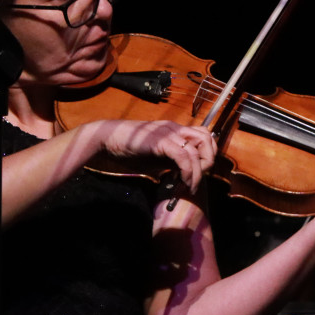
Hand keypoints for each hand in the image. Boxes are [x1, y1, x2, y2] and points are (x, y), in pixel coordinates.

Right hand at [97, 120, 215, 192]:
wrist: (107, 139)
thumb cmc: (128, 148)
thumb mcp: (155, 156)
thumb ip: (170, 161)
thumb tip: (183, 175)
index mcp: (174, 129)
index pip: (204, 135)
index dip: (207, 153)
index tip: (199, 172)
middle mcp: (174, 128)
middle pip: (207, 138)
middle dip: (208, 161)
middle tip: (197, 178)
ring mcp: (168, 132)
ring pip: (197, 148)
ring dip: (198, 171)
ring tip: (191, 185)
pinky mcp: (160, 141)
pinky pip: (183, 156)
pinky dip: (188, 171)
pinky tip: (183, 182)